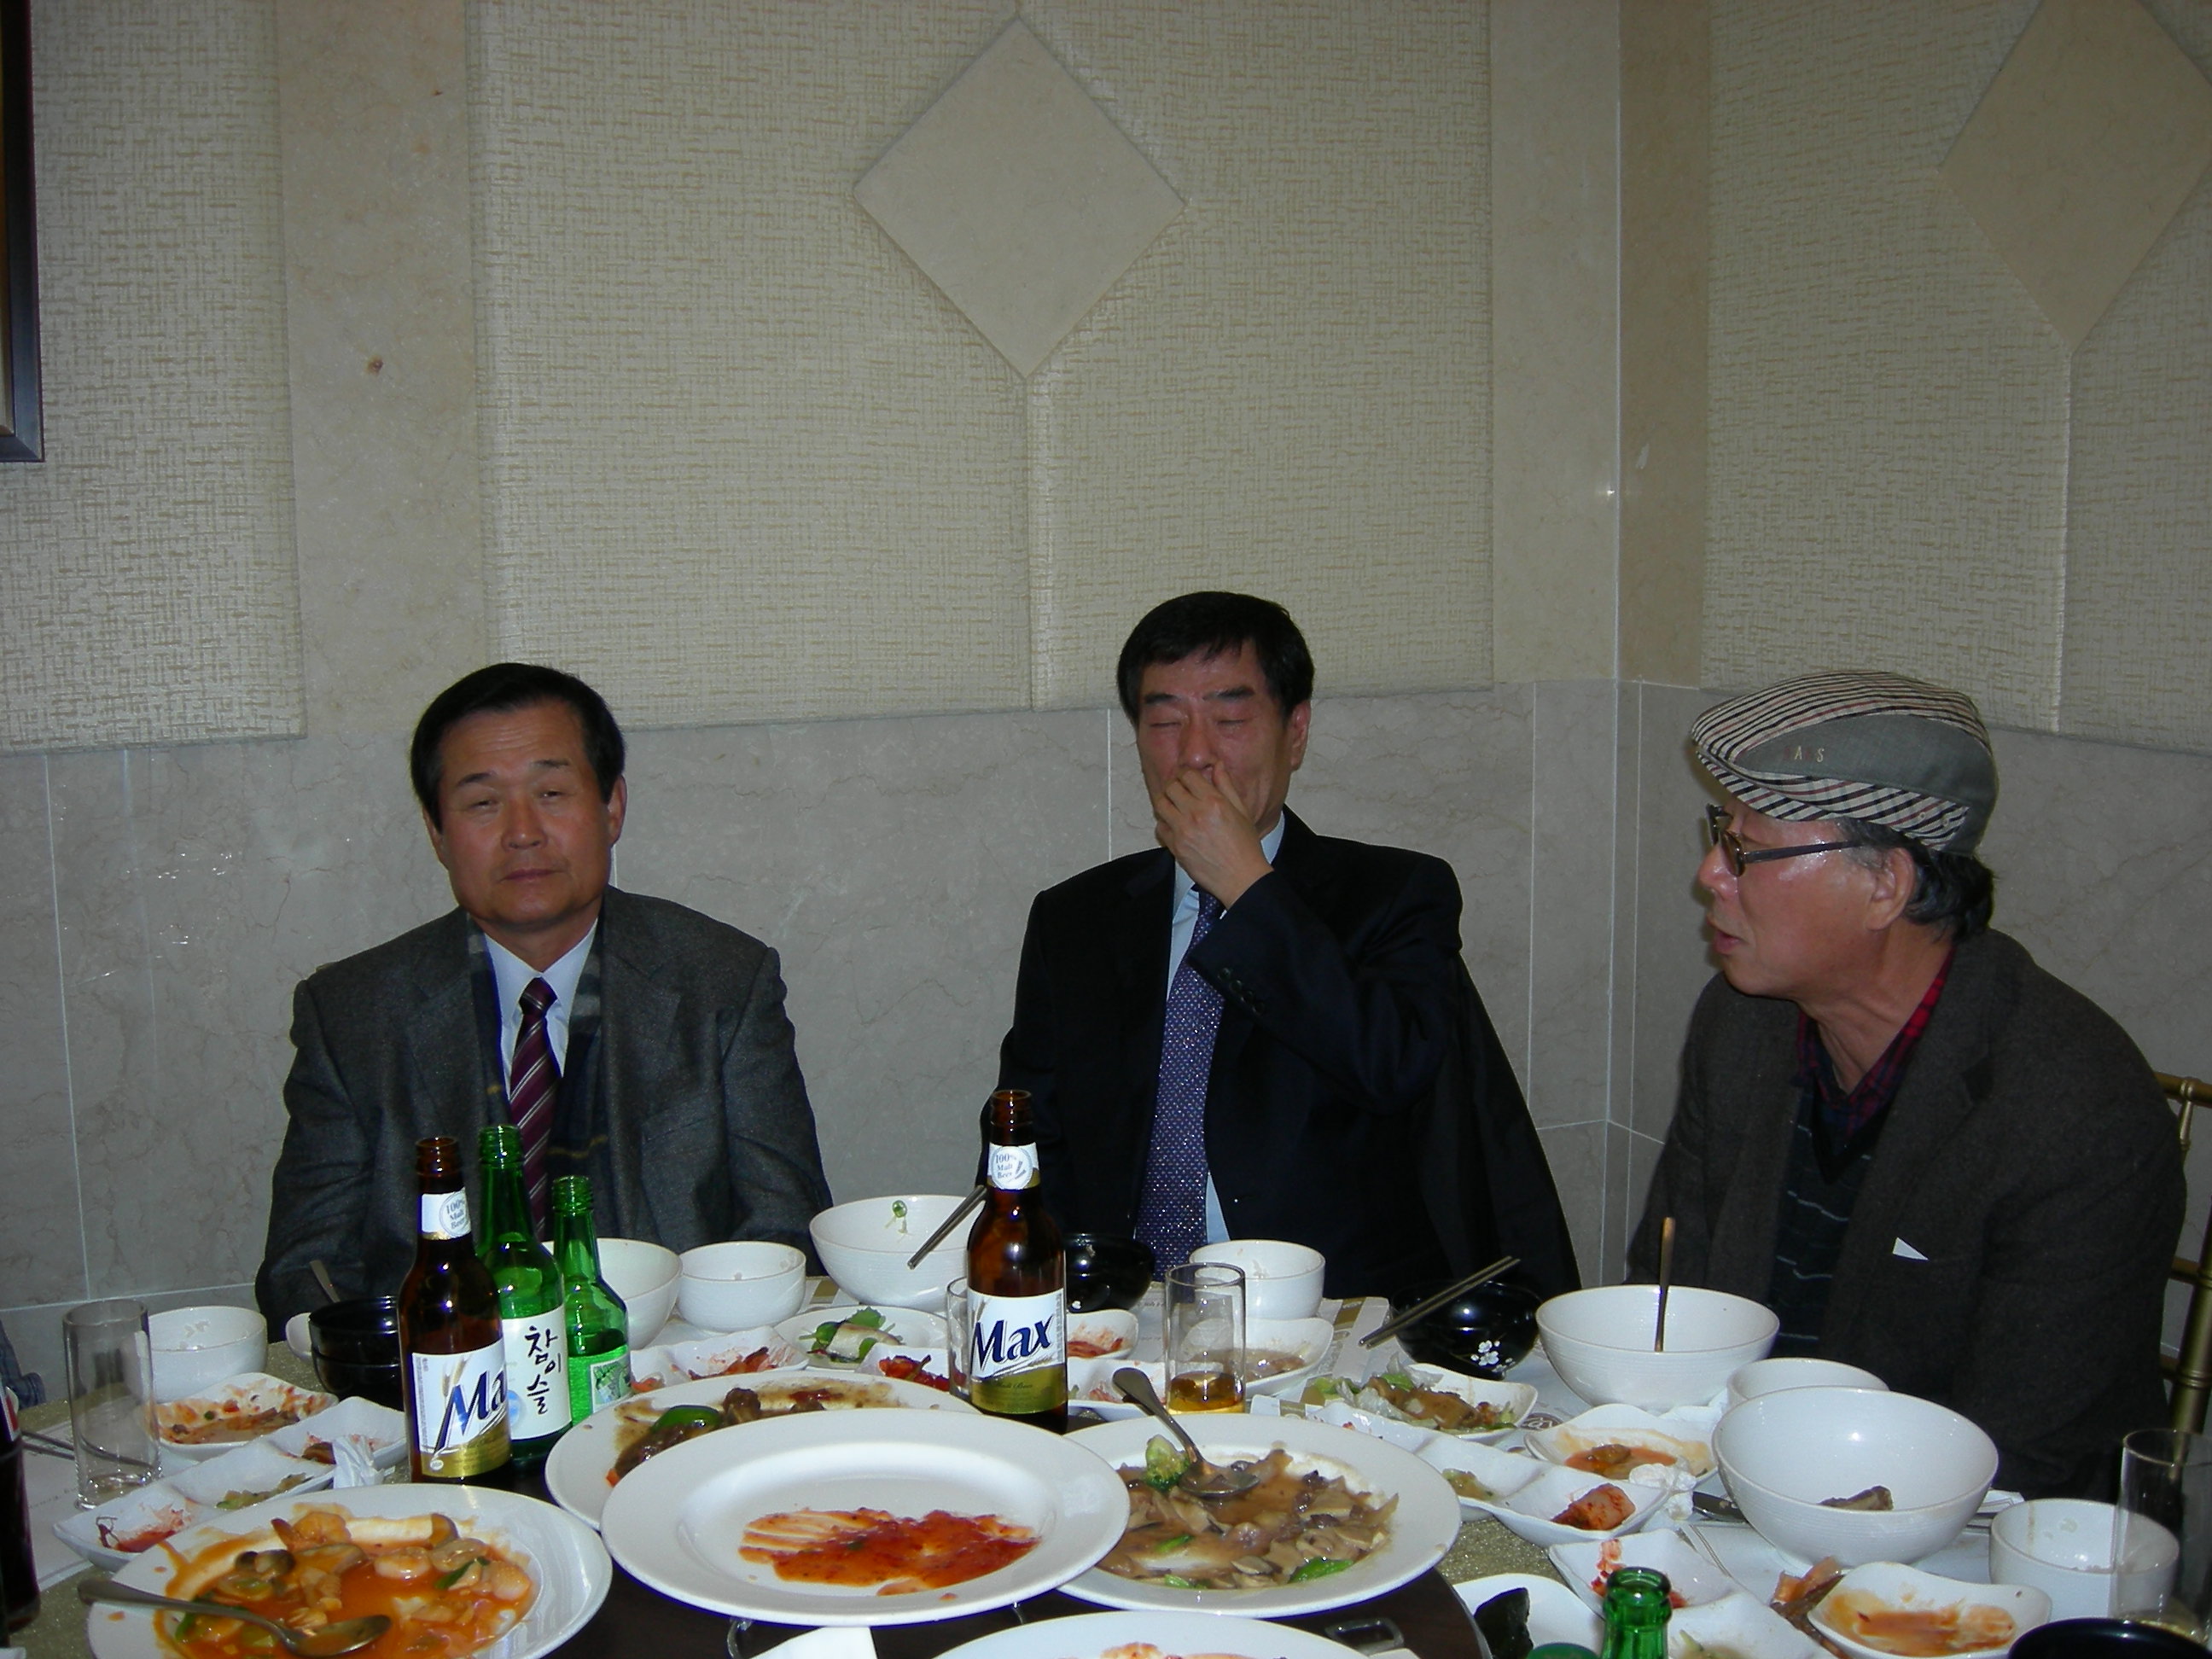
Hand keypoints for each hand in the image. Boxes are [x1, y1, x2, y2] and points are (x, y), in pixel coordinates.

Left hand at [1152, 766, 1273, 906]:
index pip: (1187, 775)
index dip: (1186, 773)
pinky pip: (1160, 827)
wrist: (1241, 878)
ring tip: (1175, 805)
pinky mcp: (1176, 847)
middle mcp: (1195, 814)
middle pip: (1170, 787)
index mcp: (1213, 801)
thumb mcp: (1241, 810)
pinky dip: (1165, 823)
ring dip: (1166, 801)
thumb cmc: (1245, 846)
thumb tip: (1217, 765)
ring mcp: (1183, 831)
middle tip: (1179, 789)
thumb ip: (1226, 785)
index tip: (1187, 776)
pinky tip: (1176, 825)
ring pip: (1160, 805)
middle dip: (1174, 785)